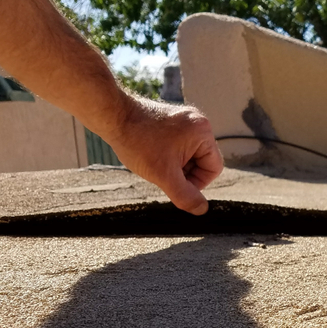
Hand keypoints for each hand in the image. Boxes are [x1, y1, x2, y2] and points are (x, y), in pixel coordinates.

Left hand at [105, 96, 223, 214]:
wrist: (113, 117)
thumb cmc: (137, 142)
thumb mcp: (163, 175)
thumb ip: (185, 195)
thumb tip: (202, 210)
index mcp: (203, 133)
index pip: (213, 169)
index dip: (196, 183)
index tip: (174, 183)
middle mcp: (199, 122)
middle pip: (202, 161)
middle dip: (183, 172)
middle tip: (161, 172)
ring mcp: (186, 118)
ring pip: (190, 154)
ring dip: (175, 164)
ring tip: (154, 161)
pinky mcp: (174, 119)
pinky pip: (180, 144)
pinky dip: (169, 154)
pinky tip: (151, 153)